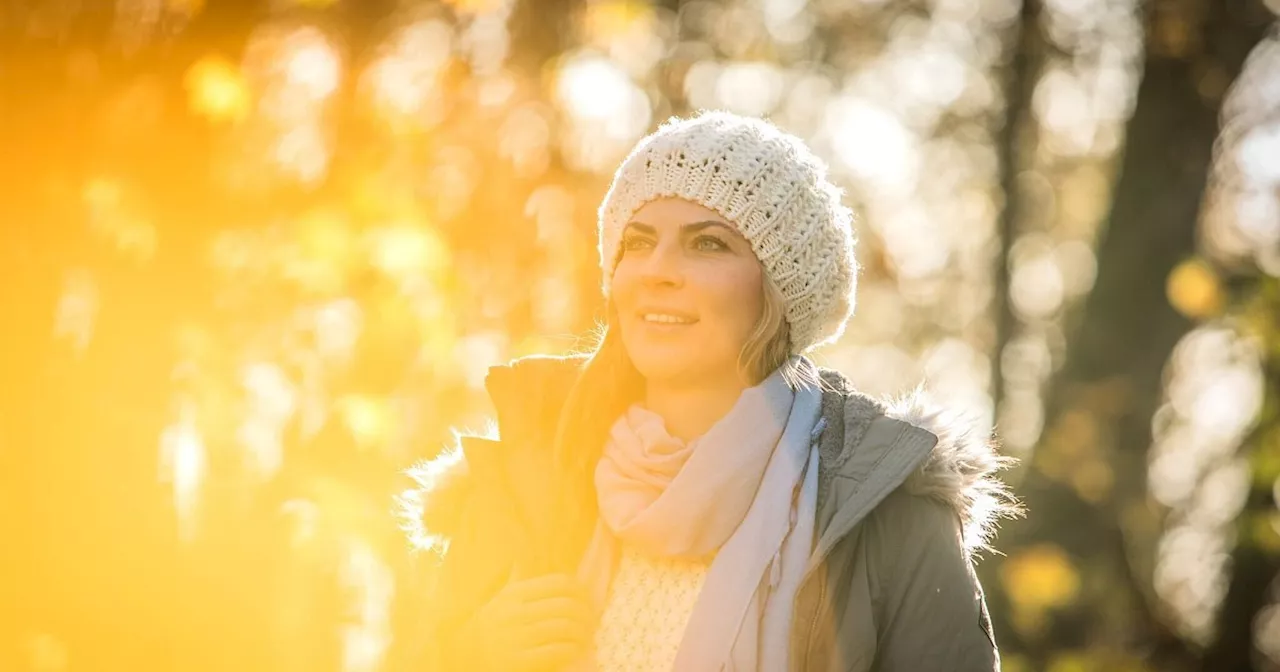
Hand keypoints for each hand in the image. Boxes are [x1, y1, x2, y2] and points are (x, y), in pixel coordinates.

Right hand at [454, 573, 594, 671]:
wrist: (464, 658)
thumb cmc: (489, 628)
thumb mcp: (498, 600)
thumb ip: (513, 580)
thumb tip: (520, 556)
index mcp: (514, 594)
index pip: (560, 583)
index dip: (581, 591)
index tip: (588, 600)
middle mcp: (515, 613)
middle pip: (567, 606)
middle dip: (587, 615)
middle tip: (592, 622)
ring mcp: (517, 638)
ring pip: (565, 628)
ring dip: (582, 633)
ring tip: (586, 637)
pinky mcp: (520, 662)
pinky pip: (558, 651)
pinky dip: (573, 649)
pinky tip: (576, 649)